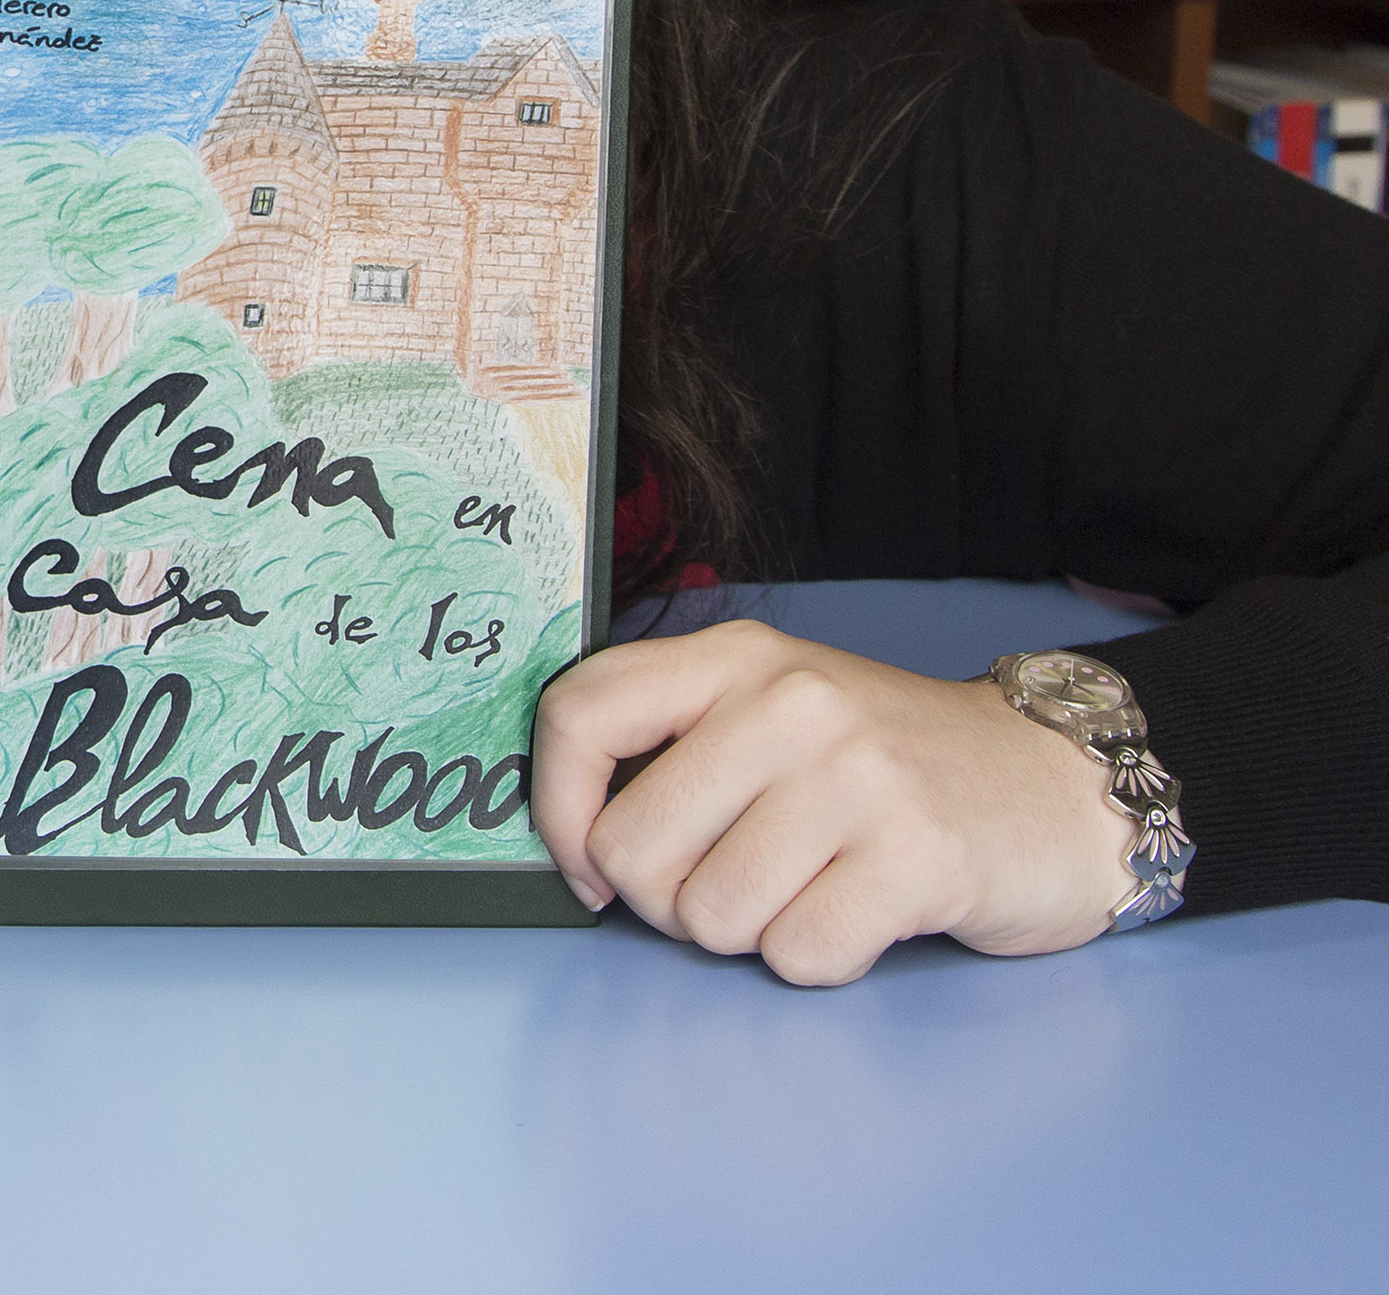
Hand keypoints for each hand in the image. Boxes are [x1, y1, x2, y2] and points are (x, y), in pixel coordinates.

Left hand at [530, 621, 1132, 985]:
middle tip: (732, 885)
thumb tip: (570, 833)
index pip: (578, 713)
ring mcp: (855, 779)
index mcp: (736, 658)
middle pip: (632, 846)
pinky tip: (861, 913)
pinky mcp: (916, 859)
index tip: (584, 863)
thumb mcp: (775, 710)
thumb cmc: (895, 762)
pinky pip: (796, 954)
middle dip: (665, 900)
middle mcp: (789, 705)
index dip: (555, 807)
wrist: (1060, 785)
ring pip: (710, 916)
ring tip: (809, 888)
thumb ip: (674, 744)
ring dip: (748, 932)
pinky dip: (817, 957)